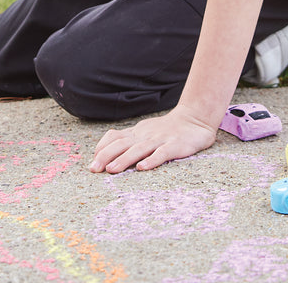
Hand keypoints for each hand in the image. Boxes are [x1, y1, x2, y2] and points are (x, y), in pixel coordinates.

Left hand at [89, 105, 217, 173]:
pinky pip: (162, 153)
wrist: (195, 118)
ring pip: (139, 149)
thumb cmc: (166, 129)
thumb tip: (105, 152)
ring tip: (111, 170)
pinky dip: (151, 160)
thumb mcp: (144, 132)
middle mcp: (145, 135)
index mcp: (137, 133)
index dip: (102, 149)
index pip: (115, 138)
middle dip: (106, 156)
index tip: (92, 162)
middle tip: (94, 169)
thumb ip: (128, 140)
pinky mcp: (175, 145)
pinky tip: (142, 168)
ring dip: (124, 159)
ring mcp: (160, 140)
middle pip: (122, 144)